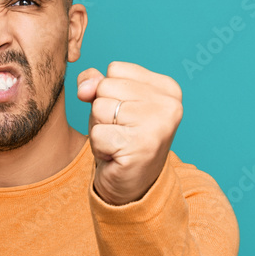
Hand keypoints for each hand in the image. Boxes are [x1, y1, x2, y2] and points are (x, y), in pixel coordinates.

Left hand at [76, 61, 182, 205]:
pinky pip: (98, 134)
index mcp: (167, 87)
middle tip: (120, 132)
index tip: (126, 115)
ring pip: (99, 109)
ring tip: (117, 143)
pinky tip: (116, 155)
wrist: (131, 186)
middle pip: (105, 87)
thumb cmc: (119, 139)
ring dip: (100, 129)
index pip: (115, 69)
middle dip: (102, 112)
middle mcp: (169, 104)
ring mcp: (159, 125)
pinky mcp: (142, 146)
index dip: (108, 93)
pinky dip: (99, 147)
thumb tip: (85, 88)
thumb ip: (94, 82)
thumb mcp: (108, 102)